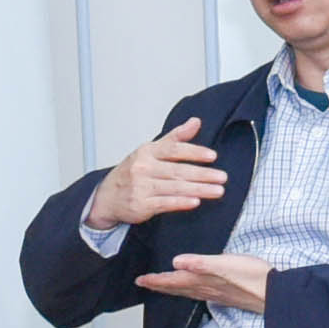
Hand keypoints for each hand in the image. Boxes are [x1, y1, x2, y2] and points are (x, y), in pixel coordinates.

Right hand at [89, 117, 226, 233]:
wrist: (106, 197)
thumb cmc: (132, 172)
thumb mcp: (150, 151)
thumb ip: (174, 138)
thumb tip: (196, 122)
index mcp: (147, 152)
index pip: (173, 149)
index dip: (194, 151)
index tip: (212, 156)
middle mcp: (143, 168)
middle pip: (177, 170)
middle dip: (202, 174)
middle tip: (222, 177)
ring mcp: (141, 187)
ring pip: (174, 187)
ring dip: (198, 189)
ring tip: (217, 190)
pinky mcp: (141, 205)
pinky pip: (164, 203)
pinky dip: (181, 203)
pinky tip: (195, 201)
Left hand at [139, 252, 274, 311]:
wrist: (273, 294)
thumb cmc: (252, 278)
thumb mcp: (225, 265)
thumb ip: (200, 263)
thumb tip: (176, 261)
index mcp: (202, 280)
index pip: (172, 281)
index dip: (155, 280)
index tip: (140, 280)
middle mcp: (205, 289)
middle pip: (176, 288)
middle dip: (159, 285)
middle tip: (145, 283)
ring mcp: (215, 293)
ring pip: (187, 292)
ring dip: (172, 288)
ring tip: (163, 286)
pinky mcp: (225, 293)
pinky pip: (199, 292)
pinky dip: (189, 289)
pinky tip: (194, 288)